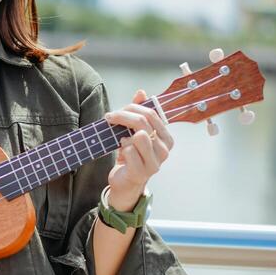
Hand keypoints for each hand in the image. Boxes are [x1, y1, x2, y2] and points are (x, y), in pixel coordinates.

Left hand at [103, 89, 173, 207]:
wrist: (125, 182)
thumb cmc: (132, 156)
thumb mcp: (135, 133)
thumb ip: (139, 113)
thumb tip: (141, 92)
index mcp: (166, 138)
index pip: (152, 114)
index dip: (132, 108)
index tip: (117, 111)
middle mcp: (164, 150)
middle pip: (143, 122)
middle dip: (123, 116)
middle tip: (109, 118)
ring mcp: (155, 162)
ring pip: (139, 136)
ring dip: (124, 136)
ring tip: (122, 142)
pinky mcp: (142, 172)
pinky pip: (130, 151)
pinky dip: (122, 150)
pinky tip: (123, 154)